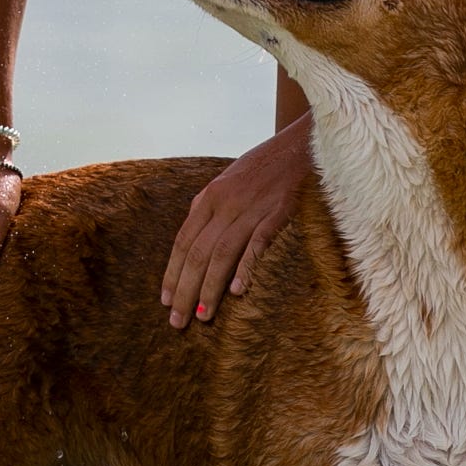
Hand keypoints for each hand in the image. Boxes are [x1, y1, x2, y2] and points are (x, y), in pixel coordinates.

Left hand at [161, 115, 311, 327]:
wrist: (300, 144)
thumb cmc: (262, 167)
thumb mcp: (227, 182)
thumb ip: (209, 209)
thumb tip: (192, 240)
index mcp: (208, 197)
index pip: (183, 241)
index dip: (172, 272)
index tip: (166, 301)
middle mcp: (224, 204)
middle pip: (197, 252)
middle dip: (185, 289)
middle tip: (178, 322)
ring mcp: (250, 208)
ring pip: (221, 253)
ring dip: (209, 288)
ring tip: (202, 316)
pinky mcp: (277, 213)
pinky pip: (257, 243)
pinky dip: (246, 267)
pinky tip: (237, 291)